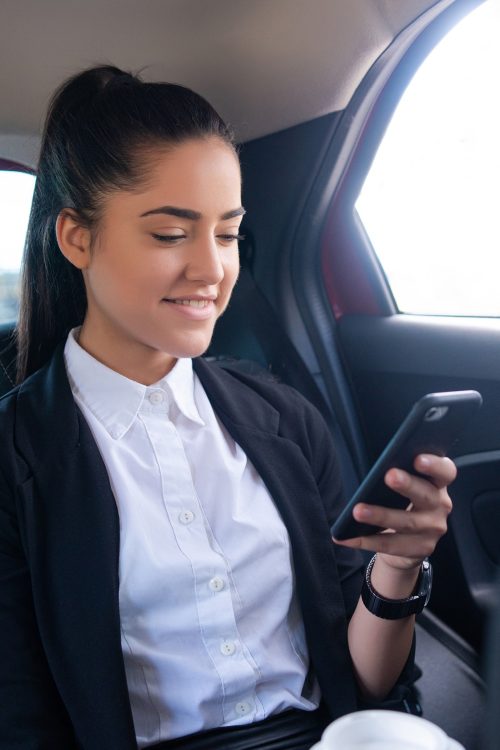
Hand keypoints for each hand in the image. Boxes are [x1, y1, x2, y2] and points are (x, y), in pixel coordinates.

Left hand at [335, 453, 455, 571]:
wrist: (408, 542)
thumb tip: (377, 469)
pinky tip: (348, 537)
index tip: (418, 459)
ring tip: (358, 511)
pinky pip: (391, 545)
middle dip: (407, 484)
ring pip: (407, 522)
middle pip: (426, 494)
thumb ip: (399, 474)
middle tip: (389, 475)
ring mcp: (434, 529)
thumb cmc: (402, 502)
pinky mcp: (422, 548)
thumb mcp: (405, 486)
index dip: (434, 465)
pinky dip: (366, 541)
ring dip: (381, 515)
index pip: (445, 471)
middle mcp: (440, 505)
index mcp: (438, 483)